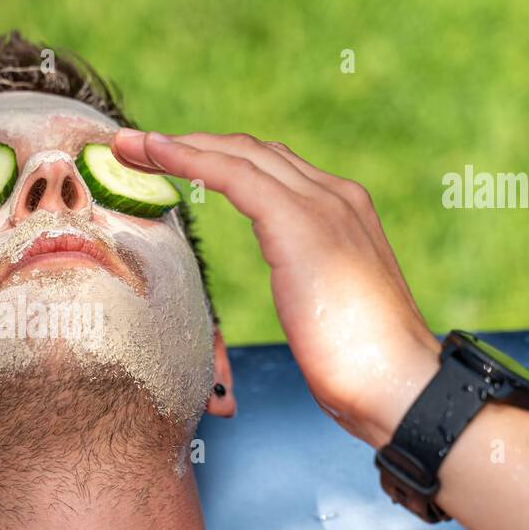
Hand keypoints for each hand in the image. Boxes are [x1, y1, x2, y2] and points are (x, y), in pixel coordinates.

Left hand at [112, 129, 439, 446]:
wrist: (399, 385)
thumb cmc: (362, 367)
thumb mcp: (327, 310)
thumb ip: (308, 284)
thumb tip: (295, 298)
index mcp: (344, 213)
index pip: (271, 170)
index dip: (215, 159)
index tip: (168, 161)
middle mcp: (336, 197)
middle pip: (250, 153)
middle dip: (189, 144)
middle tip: (134, 145)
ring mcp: (321, 205)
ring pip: (237, 155)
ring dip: (176, 145)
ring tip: (128, 145)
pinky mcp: (300, 223)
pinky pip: (232, 175)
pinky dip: (188, 158)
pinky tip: (154, 153)